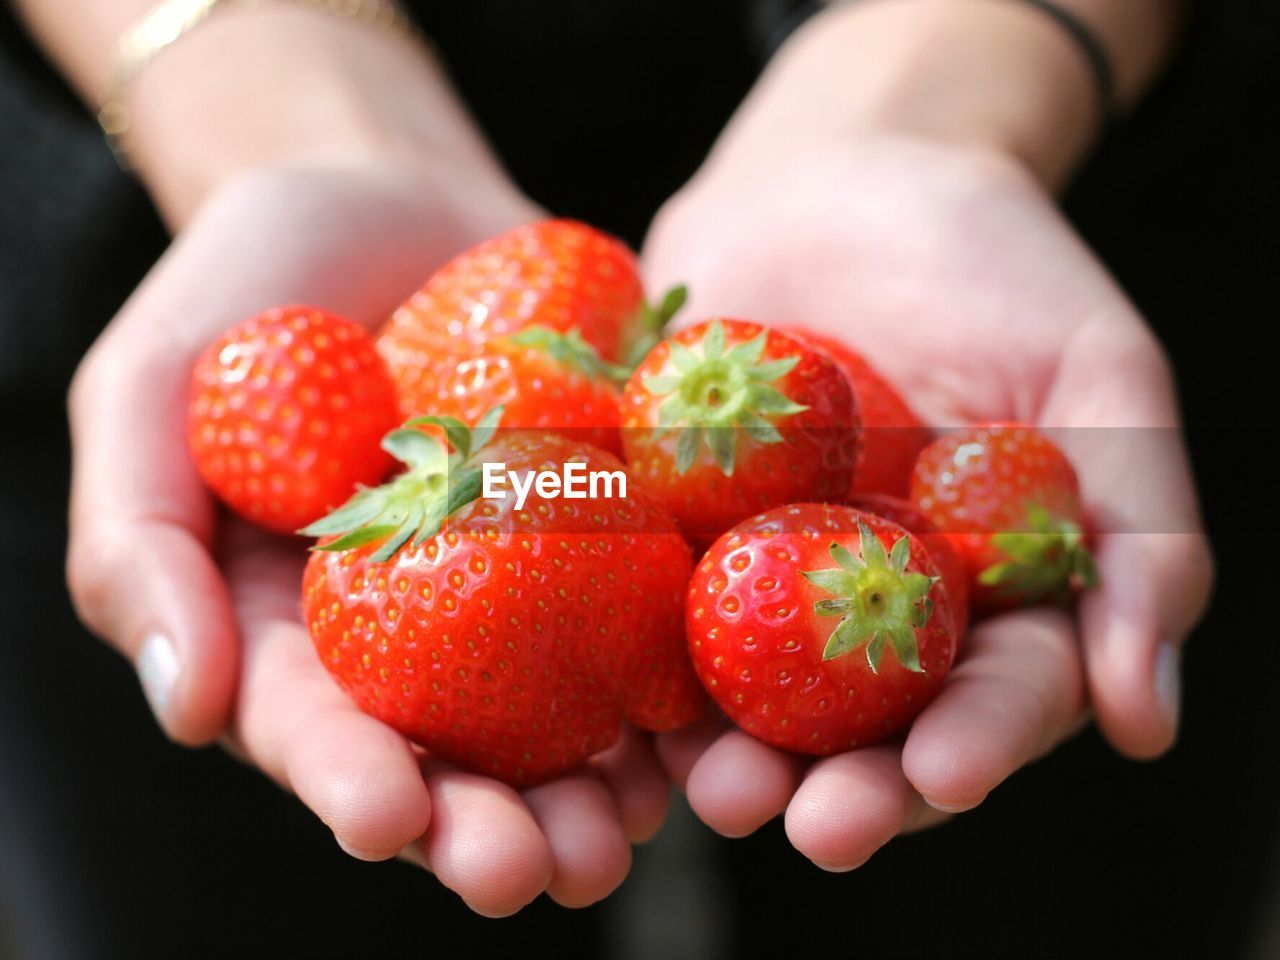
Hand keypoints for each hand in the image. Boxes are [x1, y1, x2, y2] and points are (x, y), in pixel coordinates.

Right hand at [65, 157, 666, 913]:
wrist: (390, 199)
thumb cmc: (248, 293)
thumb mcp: (153, 389)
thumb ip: (139, 537)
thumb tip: (186, 707)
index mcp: (299, 624)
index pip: (316, 725)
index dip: (349, 780)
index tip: (389, 819)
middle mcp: (418, 632)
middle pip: (452, 752)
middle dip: (489, 824)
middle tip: (536, 872)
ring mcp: (524, 587)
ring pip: (561, 716)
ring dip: (597, 788)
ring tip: (626, 834)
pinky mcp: (610, 531)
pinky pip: (648, 618)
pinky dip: (675, 681)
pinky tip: (703, 731)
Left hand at [643, 131, 1212, 865]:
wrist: (851, 171)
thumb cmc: (999, 265)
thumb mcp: (1103, 376)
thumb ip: (1140, 534)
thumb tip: (1145, 719)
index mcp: (988, 590)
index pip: (995, 693)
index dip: (976, 745)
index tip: (944, 776)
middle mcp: (875, 605)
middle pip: (869, 725)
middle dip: (846, 784)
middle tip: (811, 826)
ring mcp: (767, 573)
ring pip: (753, 690)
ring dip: (734, 753)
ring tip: (710, 791)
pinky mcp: (677, 528)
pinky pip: (655, 598)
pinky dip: (641, 649)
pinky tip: (622, 695)